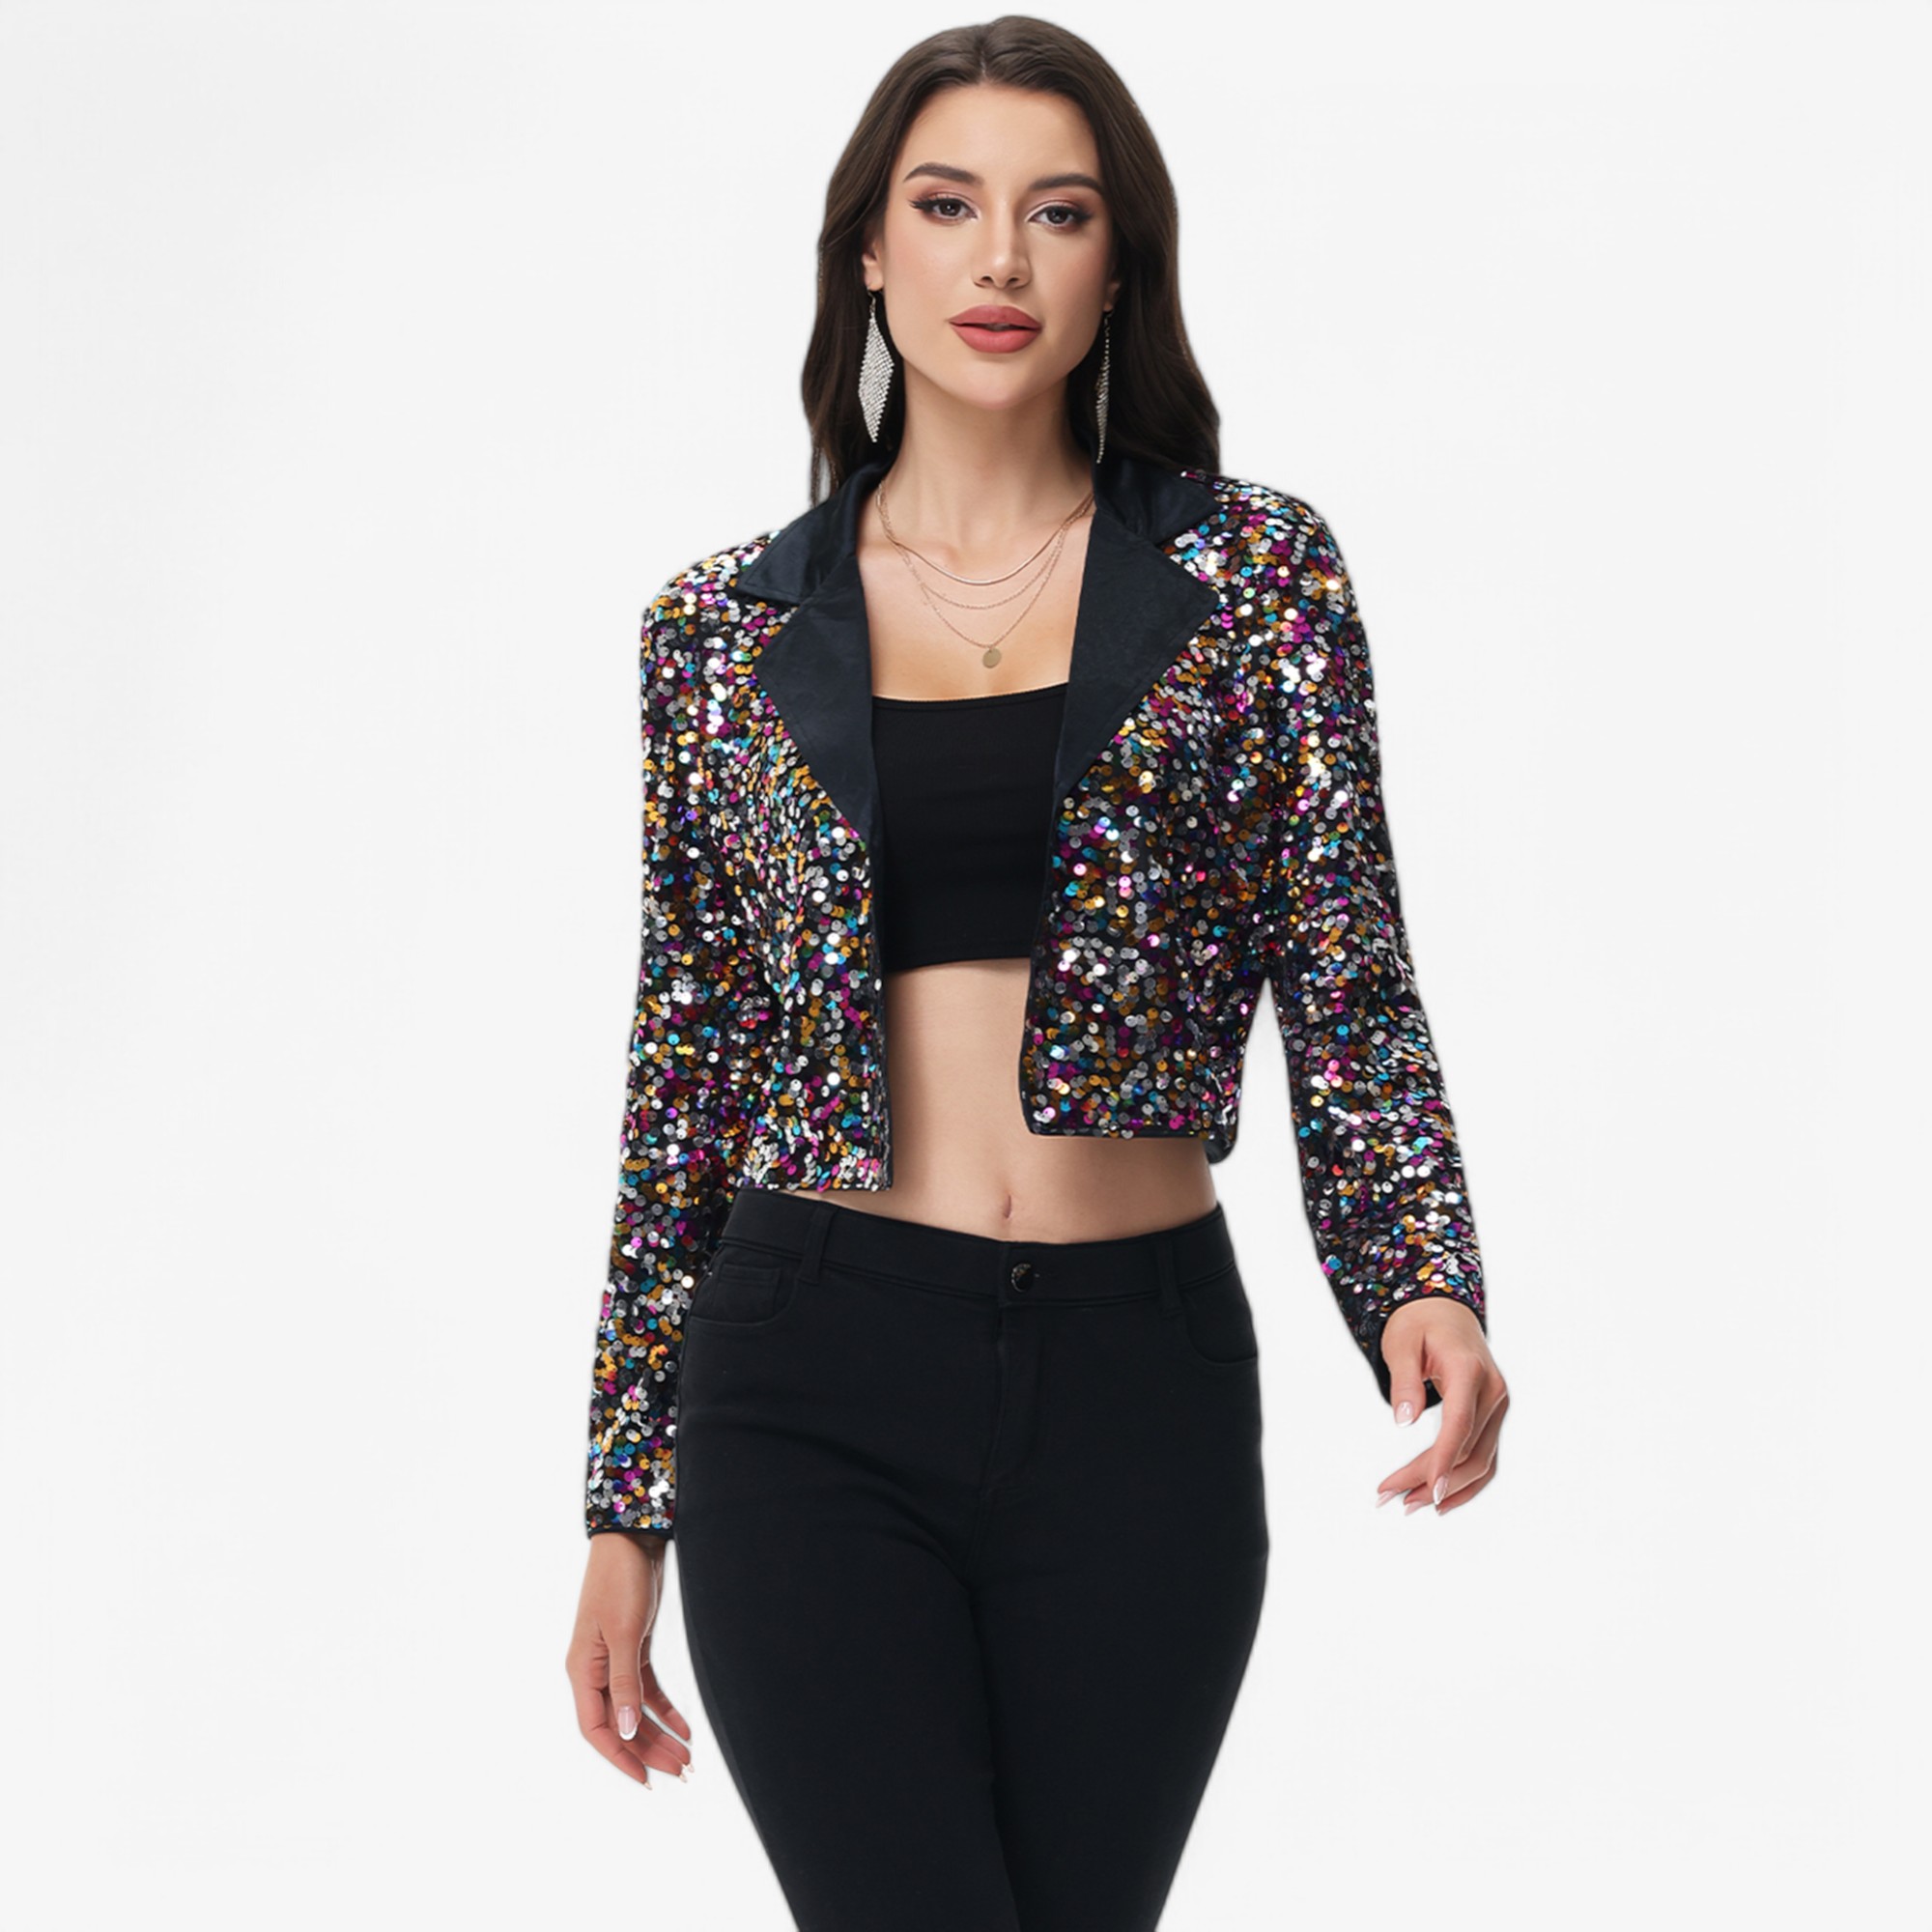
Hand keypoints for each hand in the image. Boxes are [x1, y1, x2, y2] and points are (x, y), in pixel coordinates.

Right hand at [566, 1529, 693, 1787]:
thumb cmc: (620, 1580)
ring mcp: (614, 1659)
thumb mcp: (623, 1633)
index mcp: (582, 1670)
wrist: (632, 1538)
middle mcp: (595, 1670)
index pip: (596, 1729)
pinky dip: (664, 1708)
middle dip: (648, 1750)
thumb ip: (623, 1683)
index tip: (644, 1779)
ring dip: (658, 1733)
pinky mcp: (633, 1646)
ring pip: (634, 1710)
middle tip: (679, 1771)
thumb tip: (622, 1731)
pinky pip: (646, 1689)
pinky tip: (683, 1726)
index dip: (618, 1757)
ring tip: (685, 1757)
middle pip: (620, 1724)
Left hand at [1373, 1298, 1507, 1516]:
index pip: (1460, 1424)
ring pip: (1481, 1461)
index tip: (1429, 1489)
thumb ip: (1404, 1379)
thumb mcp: (1401, 1343)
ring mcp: (1498, 1406)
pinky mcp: (1493, 1416)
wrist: (1445, 1312)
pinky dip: (1467, 1481)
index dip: (1445, 1460)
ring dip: (1449, 1488)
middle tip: (1390, 1496)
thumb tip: (1404, 1421)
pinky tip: (1441, 1498)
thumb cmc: (1419, 1325)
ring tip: (1408, 1503)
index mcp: (1470, 1371)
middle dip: (1431, 1479)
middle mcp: (1492, 1391)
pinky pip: (1486, 1456)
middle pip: (1468, 1450)